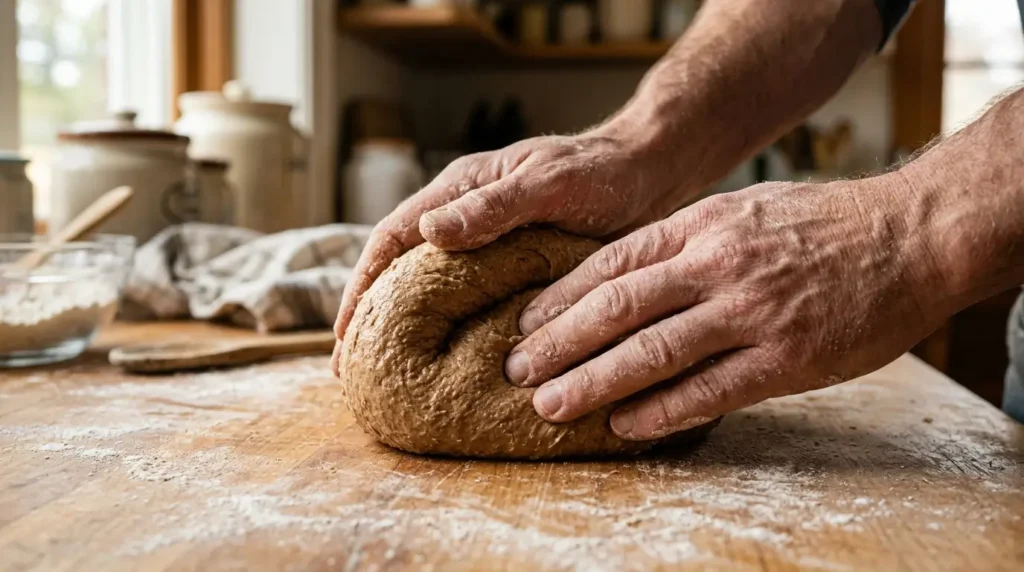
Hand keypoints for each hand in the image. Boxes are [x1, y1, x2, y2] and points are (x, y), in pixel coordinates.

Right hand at [332, 128, 688, 374]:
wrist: (644, 173)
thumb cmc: (598, 171)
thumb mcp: (547, 184)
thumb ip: (493, 206)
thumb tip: (429, 232)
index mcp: (458, 191)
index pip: (392, 239)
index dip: (363, 286)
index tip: (345, 333)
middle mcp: (463, 219)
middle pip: (399, 268)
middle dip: (371, 315)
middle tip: (352, 371)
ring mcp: (485, 245)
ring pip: (431, 289)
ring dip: (404, 326)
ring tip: (387, 376)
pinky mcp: (510, 267)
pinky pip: (468, 301)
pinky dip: (448, 329)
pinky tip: (447, 363)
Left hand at [505, 177, 950, 439]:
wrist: (910, 235)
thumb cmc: (821, 222)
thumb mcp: (742, 207)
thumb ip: (685, 238)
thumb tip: (622, 272)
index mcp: (703, 225)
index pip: (611, 262)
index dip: (559, 297)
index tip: (523, 323)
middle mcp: (718, 265)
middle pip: (617, 307)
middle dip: (558, 342)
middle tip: (516, 372)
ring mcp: (752, 313)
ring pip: (653, 352)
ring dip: (593, 382)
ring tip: (550, 406)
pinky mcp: (787, 359)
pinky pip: (710, 391)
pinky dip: (661, 411)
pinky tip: (624, 426)